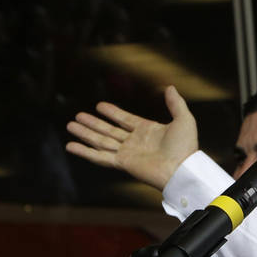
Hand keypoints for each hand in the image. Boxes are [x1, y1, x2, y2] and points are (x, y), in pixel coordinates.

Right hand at [66, 85, 198, 189]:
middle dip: (92, 123)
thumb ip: (175, 103)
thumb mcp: (184, 120)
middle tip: (77, 116)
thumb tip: (170, 87)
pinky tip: (71, 146)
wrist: (181, 169)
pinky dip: (85, 152)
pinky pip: (99, 156)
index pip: (125, 120)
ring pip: (101, 141)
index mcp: (148, 131)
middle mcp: (135, 142)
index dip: (112, 112)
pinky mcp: (122, 163)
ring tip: (70, 125)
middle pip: (109, 130)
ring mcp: (127, 153)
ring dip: (85, 133)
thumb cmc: (185, 147)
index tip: (99, 106)